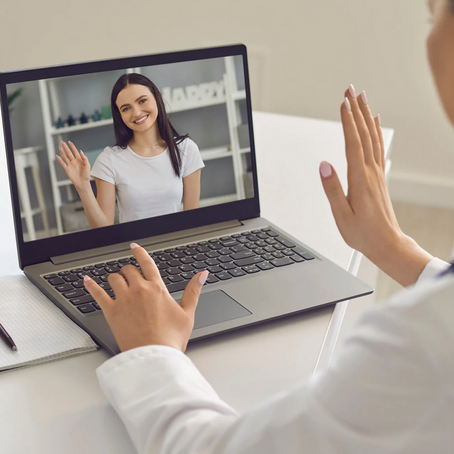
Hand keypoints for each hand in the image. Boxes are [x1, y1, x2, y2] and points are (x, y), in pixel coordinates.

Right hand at [56, 141, 90, 189]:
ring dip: (62, 152)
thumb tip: (80, 151)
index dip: (72, 147)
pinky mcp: (67, 169)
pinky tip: (57, 156)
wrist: (82, 182)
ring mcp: (70, 165)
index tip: (70, 142)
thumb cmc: (86, 174)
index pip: (75, 151)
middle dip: (66, 147)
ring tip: (59, 147)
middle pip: (69, 153)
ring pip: (65, 157)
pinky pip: (62, 163)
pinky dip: (60, 160)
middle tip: (62, 142)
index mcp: (79, 160)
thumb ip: (84, 158)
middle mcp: (74, 161)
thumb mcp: (87, 165)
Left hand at [84, 243, 208, 352]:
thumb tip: (202, 274)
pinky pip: (97, 293)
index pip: (146, 263)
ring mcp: (123, 300)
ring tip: (117, 282)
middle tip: (131, 276)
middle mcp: (139, 290)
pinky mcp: (111, 312)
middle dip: (130, 271)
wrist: (154, 356)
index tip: (135, 247)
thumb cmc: (171, 338)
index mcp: (157, 288)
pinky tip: (87, 280)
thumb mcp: (187, 313)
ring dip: (116, 278)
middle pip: (129, 270)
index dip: (140, 252)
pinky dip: (91, 285)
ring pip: (114, 278)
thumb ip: (193, 290)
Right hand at [319, 85, 402, 263]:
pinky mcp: (379, 177)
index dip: (348, 121)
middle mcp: (371, 172)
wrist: (387, 243)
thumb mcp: (341, 215)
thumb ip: (332, 189)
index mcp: (359, 179)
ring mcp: (377, 173)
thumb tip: (324, 164)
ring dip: (367, 116)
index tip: (343, 102)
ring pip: (373, 137)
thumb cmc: (362, 232)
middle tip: (351, 89)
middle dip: (357, 110)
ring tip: (362, 98)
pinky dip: (376, 131)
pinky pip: (378, 147)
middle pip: (364, 134)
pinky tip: (375, 123)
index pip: (353, 143)